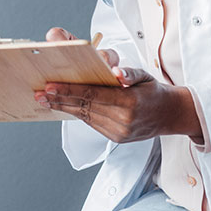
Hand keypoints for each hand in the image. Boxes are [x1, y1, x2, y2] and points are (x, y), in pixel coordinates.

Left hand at [34, 28, 202, 143]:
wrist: (171, 115)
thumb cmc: (154, 91)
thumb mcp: (145, 76)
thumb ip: (129, 73)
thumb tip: (117, 73)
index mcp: (130, 102)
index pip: (93, 95)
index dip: (69, 90)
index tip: (50, 87)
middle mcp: (123, 120)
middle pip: (84, 107)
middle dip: (60, 99)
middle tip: (39, 93)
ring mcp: (119, 132)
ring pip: (85, 117)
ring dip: (63, 108)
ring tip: (45, 100)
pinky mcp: (116, 138)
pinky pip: (91, 123)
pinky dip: (77, 113)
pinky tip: (64, 106)